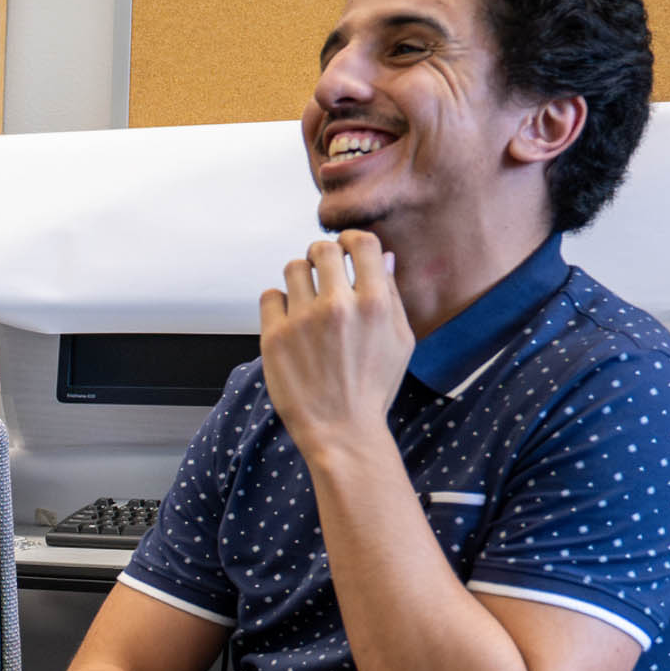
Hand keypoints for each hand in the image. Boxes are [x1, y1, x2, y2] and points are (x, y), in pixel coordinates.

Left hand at [258, 231, 413, 455]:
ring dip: (299, 276)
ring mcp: (303, 321)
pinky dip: (278, 302)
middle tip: (322, 269)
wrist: (341, 429)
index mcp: (375, 303)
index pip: (362, 243)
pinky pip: (269, 295)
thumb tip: (384, 257)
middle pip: (322, 249)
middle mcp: (338, 306)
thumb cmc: (372, 387)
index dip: (352, 240)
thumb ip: (391, 295)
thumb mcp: (400, 340)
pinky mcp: (274, 337)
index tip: (347, 249)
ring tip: (306, 297)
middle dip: (322, 254)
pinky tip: (289, 318)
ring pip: (292, 268)